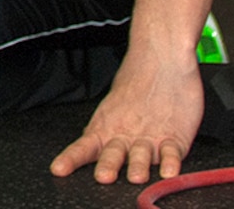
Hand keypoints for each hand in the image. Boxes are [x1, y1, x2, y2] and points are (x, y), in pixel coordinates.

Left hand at [48, 50, 202, 183]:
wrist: (161, 57)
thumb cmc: (137, 81)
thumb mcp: (113, 106)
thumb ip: (104, 130)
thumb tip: (91, 145)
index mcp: (106, 126)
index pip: (84, 146)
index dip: (71, 159)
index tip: (58, 170)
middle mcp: (126, 134)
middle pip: (113, 153)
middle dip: (107, 165)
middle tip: (103, 176)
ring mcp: (150, 136)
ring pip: (141, 155)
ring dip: (137, 166)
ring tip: (136, 176)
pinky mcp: (175, 136)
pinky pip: (172, 152)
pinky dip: (170, 162)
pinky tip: (168, 171)